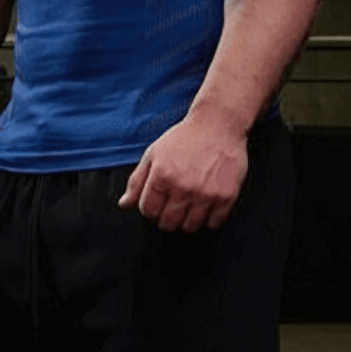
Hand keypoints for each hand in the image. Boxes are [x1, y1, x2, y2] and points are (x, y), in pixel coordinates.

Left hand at [117, 112, 248, 232]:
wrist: (217, 124)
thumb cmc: (185, 138)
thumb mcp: (154, 154)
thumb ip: (137, 181)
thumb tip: (124, 204)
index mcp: (162, 175)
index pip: (148, 211)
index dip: (151, 209)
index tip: (157, 203)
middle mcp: (182, 186)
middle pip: (168, 224)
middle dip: (167, 218)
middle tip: (173, 206)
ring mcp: (205, 193)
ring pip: (190, 227)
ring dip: (187, 221)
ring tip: (190, 205)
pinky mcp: (225, 196)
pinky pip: (214, 223)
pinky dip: (209, 219)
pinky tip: (206, 205)